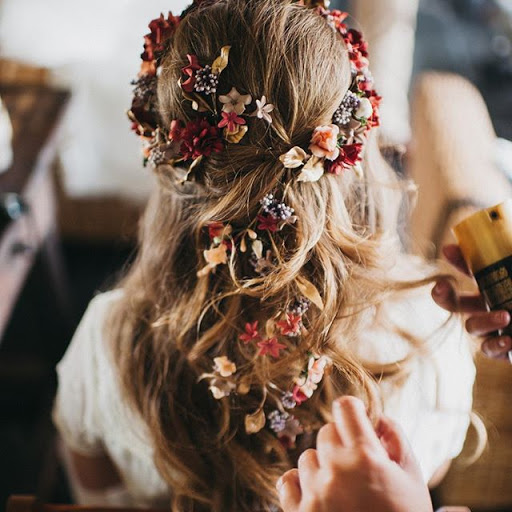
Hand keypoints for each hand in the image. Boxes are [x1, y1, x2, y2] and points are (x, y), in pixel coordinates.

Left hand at [277, 396, 432, 511]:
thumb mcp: (412, 479)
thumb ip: (397, 440)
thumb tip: (377, 417)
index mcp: (366, 457)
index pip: (345, 407)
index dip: (354, 411)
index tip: (358, 421)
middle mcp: (336, 470)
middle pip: (326, 431)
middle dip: (342, 442)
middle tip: (358, 466)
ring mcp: (314, 493)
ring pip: (308, 456)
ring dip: (323, 466)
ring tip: (343, 489)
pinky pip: (288, 480)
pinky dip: (301, 484)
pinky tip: (319, 495)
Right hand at [432, 244, 511, 360]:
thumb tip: (498, 242)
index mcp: (494, 285)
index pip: (467, 270)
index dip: (455, 259)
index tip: (449, 250)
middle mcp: (489, 306)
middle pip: (453, 302)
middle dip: (442, 295)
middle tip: (443, 288)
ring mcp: (495, 329)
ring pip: (472, 326)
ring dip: (484, 321)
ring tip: (506, 316)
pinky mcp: (504, 350)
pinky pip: (489, 349)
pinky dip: (496, 344)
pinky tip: (509, 340)